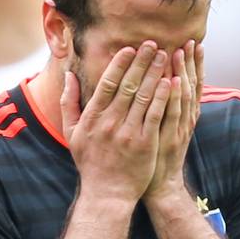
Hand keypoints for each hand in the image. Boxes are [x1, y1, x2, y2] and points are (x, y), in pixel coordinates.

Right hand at [62, 42, 170, 202]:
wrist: (106, 194)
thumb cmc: (90, 163)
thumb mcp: (71, 133)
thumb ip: (69, 102)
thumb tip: (68, 74)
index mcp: (92, 118)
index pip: (108, 84)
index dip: (120, 64)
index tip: (130, 49)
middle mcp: (110, 122)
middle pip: (128, 85)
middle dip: (141, 62)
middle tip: (153, 44)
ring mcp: (128, 133)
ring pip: (144, 96)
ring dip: (155, 74)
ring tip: (165, 56)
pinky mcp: (145, 143)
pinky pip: (155, 114)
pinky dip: (163, 96)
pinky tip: (171, 82)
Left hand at [144, 40, 203, 202]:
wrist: (160, 186)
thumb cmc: (158, 155)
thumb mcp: (166, 128)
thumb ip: (167, 107)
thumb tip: (164, 83)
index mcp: (186, 115)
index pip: (192, 84)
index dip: (195, 63)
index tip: (194, 43)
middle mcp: (186, 120)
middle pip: (191, 86)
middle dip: (191, 62)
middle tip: (190, 40)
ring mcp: (179, 129)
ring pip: (183, 96)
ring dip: (182, 73)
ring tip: (179, 51)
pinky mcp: (169, 139)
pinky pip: (172, 115)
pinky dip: (172, 98)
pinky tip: (171, 81)